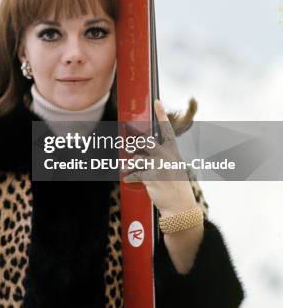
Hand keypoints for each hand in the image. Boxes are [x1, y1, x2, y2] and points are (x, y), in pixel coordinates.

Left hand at [123, 99, 197, 215]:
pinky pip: (134, 173)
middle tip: (128, 147)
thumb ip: (159, 155)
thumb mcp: (172, 166)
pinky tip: (128, 178)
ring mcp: (159, 166)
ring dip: (131, 165)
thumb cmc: (175, 185)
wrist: (180, 205)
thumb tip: (139, 148)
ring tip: (130, 170)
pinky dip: (129, 176)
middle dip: (134, 143)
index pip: (168, 129)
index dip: (162, 115)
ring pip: (137, 158)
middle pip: (145, 141)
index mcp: (173, 151)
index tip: (157, 101)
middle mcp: (166, 156)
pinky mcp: (150, 177)